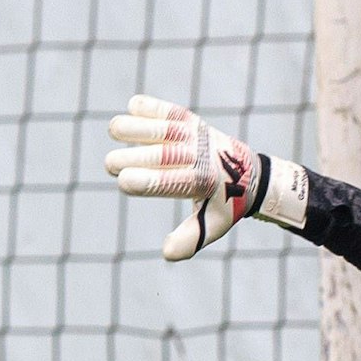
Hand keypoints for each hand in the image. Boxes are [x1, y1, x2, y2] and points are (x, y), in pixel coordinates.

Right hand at [103, 95, 308, 260]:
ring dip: (132, 126)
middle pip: (158, 156)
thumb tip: (167, 253)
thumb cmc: (224, 203)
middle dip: (129, 158)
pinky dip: (147, 107)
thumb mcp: (212, 225)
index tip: (123, 182)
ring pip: (160, 127)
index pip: (170, 182)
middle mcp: (198, 157)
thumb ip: (189, 239)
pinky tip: (133, 109)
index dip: (143, 182)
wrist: (249, 172)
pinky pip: (165, 110)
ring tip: (116, 132)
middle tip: (112, 165)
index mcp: (202, 184)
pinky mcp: (189, 120)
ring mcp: (194, 136)